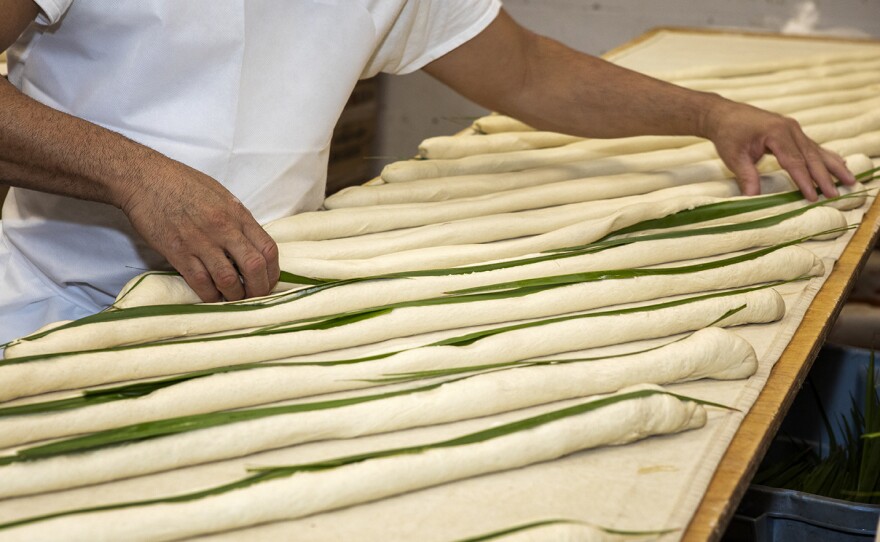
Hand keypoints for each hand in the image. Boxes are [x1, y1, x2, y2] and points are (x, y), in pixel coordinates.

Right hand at [118, 161, 279, 302]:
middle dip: (259, 289)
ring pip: (228, 280)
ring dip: (235, 296)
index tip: (269, 280)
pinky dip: (210, 296)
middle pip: (254, 267)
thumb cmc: (183, 183)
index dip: (273, 271)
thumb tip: (250, 245)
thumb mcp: (221, 195)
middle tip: (256, 297)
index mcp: (237, 214)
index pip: (268, 248)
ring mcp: (200, 241)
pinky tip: (213, 298)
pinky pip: (200, 282)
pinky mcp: (178, 252)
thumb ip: (237, 220)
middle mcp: (223, 228)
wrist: (145, 178)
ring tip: (235, 300)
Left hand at [702, 99, 855, 200]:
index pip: (794, 162)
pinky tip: (839, 164)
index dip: (804, 181)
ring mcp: (793, 129)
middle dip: (824, 177)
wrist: (724, 114)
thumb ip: (746, 176)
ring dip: (832, 167)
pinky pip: (812, 146)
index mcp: (776, 133)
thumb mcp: (733, 157)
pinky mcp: (792, 132)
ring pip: (816, 150)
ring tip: (849, 179)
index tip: (812, 197)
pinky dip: (825, 157)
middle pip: (811, 156)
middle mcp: (790, 129)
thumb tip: (752, 198)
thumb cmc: (728, 134)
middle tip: (834, 194)